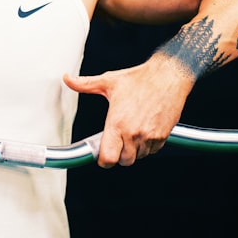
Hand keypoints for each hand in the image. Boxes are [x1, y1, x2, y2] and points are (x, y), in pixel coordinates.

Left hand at [63, 59, 192, 166]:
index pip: (108, 158)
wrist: (168, 76)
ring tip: (131, 133)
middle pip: (124, 161)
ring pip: (139, 156)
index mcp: (117, 122)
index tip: (102, 155)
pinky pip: (152, 151)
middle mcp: (133, 132)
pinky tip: (144, 131)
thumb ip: (85, 84)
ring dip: (134, 150)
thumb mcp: (109, 81)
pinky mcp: (162, 136)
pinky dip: (147, 146)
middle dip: (118, 155)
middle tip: (116, 142)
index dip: (103, 160)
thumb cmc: (140, 79)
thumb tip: (68, 79)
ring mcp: (149, 136)